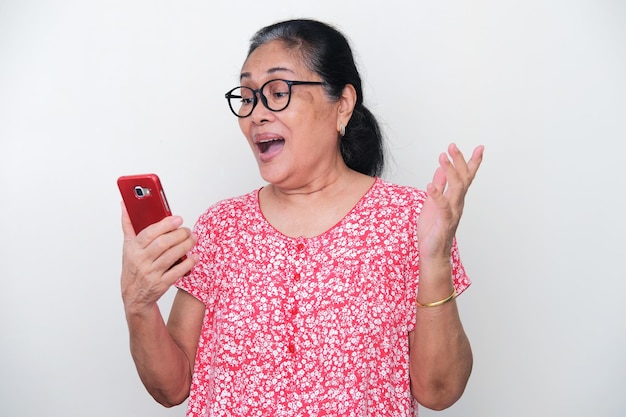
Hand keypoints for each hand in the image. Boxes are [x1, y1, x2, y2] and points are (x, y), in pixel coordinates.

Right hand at [120, 203, 196, 315]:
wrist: (134, 297)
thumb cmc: (133, 268)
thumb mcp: (127, 247)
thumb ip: (128, 225)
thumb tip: (125, 206)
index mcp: (133, 249)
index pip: (148, 233)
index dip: (165, 225)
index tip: (177, 219)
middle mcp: (141, 261)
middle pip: (163, 244)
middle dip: (179, 234)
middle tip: (187, 230)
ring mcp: (151, 273)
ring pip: (172, 256)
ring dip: (186, 245)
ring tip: (193, 239)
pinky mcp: (161, 284)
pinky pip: (177, 272)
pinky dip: (188, 262)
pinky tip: (194, 256)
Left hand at [417, 144, 483, 261]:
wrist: (432, 253)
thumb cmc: (433, 230)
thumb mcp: (433, 203)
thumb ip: (439, 187)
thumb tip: (441, 169)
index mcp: (455, 199)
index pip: (466, 177)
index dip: (472, 162)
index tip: (480, 147)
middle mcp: (457, 204)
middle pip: (463, 179)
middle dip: (460, 161)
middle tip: (453, 146)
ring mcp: (452, 213)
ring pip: (456, 189)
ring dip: (450, 172)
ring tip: (442, 157)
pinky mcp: (443, 222)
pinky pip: (442, 207)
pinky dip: (437, 195)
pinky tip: (430, 186)